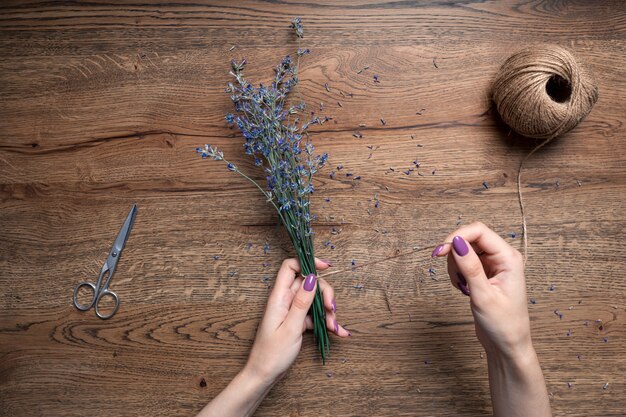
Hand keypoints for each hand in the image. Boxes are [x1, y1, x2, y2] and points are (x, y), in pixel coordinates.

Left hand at [246, 258, 349, 383]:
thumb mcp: (291, 327)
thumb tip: (311, 277)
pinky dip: (326, 322)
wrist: (264, 375)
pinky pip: (314, 316)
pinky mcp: (297, 322)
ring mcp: (292, 311)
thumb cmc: (272, 353)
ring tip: (335, 327)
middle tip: (332, 309)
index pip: (291, 267)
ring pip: (314, 300)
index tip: (326, 268)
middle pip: (308, 283)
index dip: (308, 263)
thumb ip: (302, 302)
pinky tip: (339, 332)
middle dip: (324, 294)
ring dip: (327, 311)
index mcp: (279, 297)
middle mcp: (285, 300)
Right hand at [432, 222, 550, 416]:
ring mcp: (493, 265)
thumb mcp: (483, 295)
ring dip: (455, 266)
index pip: (479, 231)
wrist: (507, 346)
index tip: (440, 251)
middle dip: (455, 254)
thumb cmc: (503, 324)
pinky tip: (463, 289)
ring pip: (464, 250)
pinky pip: (464, 262)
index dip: (457, 236)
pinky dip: (457, 273)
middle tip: (453, 276)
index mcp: (509, 258)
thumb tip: (456, 242)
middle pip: (470, 239)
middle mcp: (502, 257)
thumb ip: (470, 267)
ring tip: (462, 287)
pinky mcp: (485, 273)